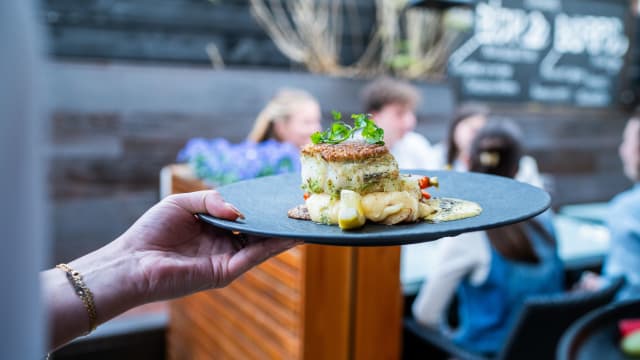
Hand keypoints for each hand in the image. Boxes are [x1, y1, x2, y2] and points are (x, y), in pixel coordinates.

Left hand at [120, 190, 299, 302]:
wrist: (131, 261)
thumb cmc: (151, 231)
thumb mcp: (182, 203)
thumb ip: (212, 200)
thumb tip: (239, 210)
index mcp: (212, 228)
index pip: (243, 216)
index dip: (260, 207)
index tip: (279, 195)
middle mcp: (222, 244)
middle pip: (256, 231)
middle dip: (276, 219)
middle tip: (299, 206)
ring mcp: (225, 259)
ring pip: (260, 244)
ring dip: (281, 232)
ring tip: (303, 218)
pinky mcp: (224, 273)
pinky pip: (253, 256)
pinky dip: (272, 246)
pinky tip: (288, 234)